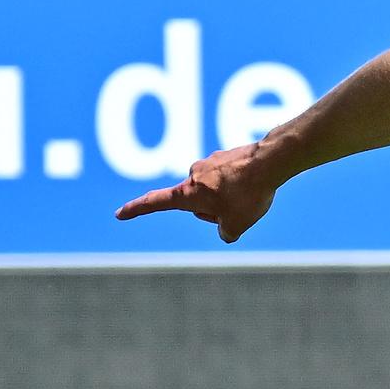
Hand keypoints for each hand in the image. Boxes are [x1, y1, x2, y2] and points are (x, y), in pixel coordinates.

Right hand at [115, 143, 279, 241]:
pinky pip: (229, 179)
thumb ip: (224, 233)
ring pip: (214, 191)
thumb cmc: (248, 194)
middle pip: (197, 202)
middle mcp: (193, 174)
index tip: (120, 213)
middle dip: (214, 210)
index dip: (136, 210)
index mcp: (187, 193)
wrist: (269, 162)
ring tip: (249, 194)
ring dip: (228, 197)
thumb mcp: (236, 226)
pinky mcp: (226, 156)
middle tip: (237, 209)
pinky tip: (256, 183)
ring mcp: (210, 162)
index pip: (155, 203)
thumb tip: (225, 228)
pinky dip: (240, 185)